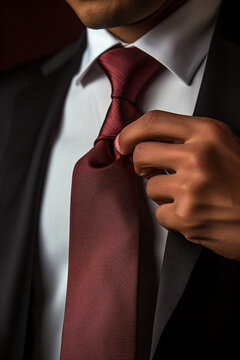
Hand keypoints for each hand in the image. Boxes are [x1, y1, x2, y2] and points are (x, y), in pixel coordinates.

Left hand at [116, 110, 239, 260]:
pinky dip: (173, 216)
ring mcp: (191, 187)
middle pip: (142, 153)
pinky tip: (194, 214)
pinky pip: (160, 214)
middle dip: (142, 165)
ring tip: (190, 197)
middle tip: (152, 171)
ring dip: (165, 195)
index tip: (123, 143)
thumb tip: (149, 142)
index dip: (131, 132)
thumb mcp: (223, 146)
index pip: (154, 122)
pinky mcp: (187, 216)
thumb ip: (189, 140)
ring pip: (150, 188)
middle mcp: (197, 156)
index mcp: (207, 133)